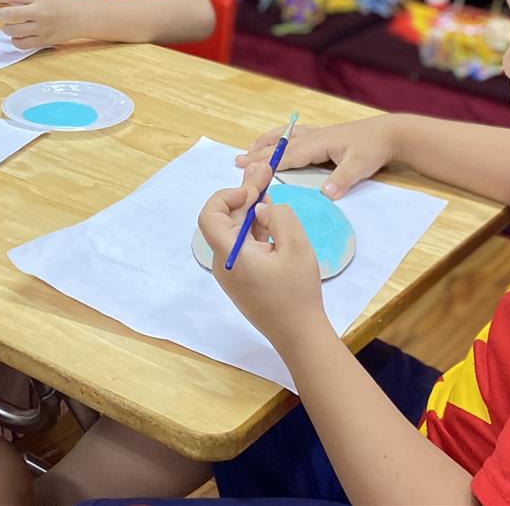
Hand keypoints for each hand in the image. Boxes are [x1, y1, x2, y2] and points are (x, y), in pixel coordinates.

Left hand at [0, 0, 85, 48]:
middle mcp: (40, 12)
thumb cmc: (58, 4)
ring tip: (10, 25)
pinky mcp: (43, 41)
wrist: (80, 17)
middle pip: (10, 15)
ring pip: (13, 31)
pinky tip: (17, 36)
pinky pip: (21, 44)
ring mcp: (42, 28)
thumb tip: (0, 0)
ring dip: (6, 28)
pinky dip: (15, 41)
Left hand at [199, 164, 328, 351]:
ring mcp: (232, 274)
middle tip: (267, 172)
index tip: (253, 190)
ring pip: (235, 233)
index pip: (210, 215)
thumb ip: (278, 215)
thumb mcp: (296, 245)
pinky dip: (255, 231)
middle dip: (246, 196)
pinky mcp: (242, 281)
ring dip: (251, 212)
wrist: (300, 336)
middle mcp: (224, 263)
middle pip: (225, 220)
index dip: (228, 195)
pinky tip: (273, 222)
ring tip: (271, 192)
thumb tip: (259, 208)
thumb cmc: (297, 292)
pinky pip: (244, 248)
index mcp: (230, 254)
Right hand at [235, 117, 396, 199]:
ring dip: (266, 142)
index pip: (287, 156)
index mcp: (318, 144)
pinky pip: (294, 135)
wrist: (389, 133)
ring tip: (249, 148)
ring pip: (285, 137)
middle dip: (259, 153)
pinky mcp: (323, 135)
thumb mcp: (360, 167)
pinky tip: (278, 141)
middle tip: (237, 161)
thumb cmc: (373, 149)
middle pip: (281, 145)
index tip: (246, 168)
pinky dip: (280, 138)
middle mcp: (314, 137)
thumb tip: (325, 193)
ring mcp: (318, 134)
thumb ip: (342, 179)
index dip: (266, 162)